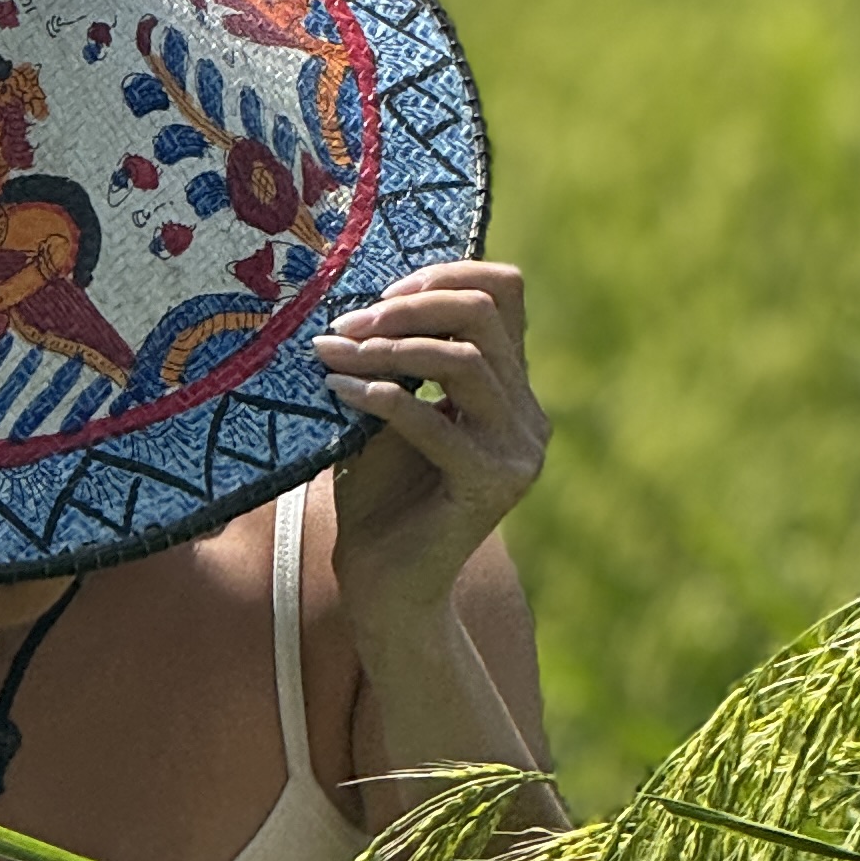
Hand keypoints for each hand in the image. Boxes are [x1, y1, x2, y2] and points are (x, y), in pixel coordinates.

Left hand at [312, 259, 547, 637]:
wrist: (383, 585)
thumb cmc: (378, 497)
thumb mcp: (387, 413)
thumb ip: (397, 361)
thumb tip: (358, 299)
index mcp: (509, 387)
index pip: (505, 293)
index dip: (446, 274)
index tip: (380, 292)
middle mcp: (526, 414)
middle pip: (485, 316)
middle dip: (408, 309)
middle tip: (346, 325)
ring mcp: (516, 450)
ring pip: (465, 361)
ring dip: (389, 351)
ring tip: (334, 355)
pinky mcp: (491, 486)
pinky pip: (438, 424)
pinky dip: (383, 399)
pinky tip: (338, 392)